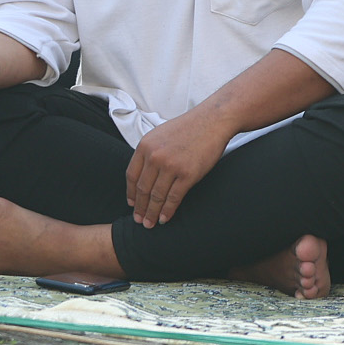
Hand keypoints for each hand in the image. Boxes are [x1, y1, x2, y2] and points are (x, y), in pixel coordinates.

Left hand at [126, 108, 233, 227]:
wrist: (212, 120)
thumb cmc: (189, 127)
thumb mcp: (160, 135)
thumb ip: (149, 152)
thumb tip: (143, 175)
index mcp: (145, 146)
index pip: (131, 176)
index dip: (131, 193)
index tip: (132, 204)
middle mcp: (155, 156)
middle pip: (142, 189)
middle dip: (140, 208)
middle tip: (139, 220)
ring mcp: (171, 166)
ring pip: (156, 196)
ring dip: (152, 213)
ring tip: (150, 223)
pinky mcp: (188, 174)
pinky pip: (173, 197)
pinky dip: (168, 210)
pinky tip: (165, 218)